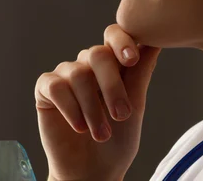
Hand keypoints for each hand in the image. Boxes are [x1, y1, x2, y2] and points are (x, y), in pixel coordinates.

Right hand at [35, 24, 161, 180]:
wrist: (93, 172)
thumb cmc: (116, 140)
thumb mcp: (135, 106)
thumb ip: (140, 73)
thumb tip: (156, 41)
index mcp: (111, 64)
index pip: (113, 36)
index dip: (122, 41)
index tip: (131, 59)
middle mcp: (86, 64)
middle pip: (96, 54)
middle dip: (112, 86)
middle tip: (122, 115)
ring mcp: (64, 75)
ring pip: (78, 74)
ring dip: (93, 108)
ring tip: (101, 134)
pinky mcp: (45, 89)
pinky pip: (56, 87)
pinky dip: (71, 108)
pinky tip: (80, 127)